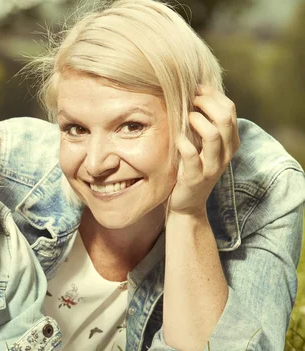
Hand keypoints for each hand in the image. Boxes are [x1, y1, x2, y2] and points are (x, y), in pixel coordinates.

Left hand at [167, 86, 238, 216]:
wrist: (187, 204)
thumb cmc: (191, 168)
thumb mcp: (202, 146)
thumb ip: (204, 125)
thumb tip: (195, 94)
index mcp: (230, 142)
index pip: (230, 110)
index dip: (213, 95)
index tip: (196, 89)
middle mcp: (225, 154)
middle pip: (225, 119)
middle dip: (206, 103)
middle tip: (190, 100)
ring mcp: (212, 167)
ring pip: (213, 135)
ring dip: (197, 120)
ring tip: (186, 117)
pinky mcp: (196, 178)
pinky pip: (191, 155)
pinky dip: (183, 142)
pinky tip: (176, 138)